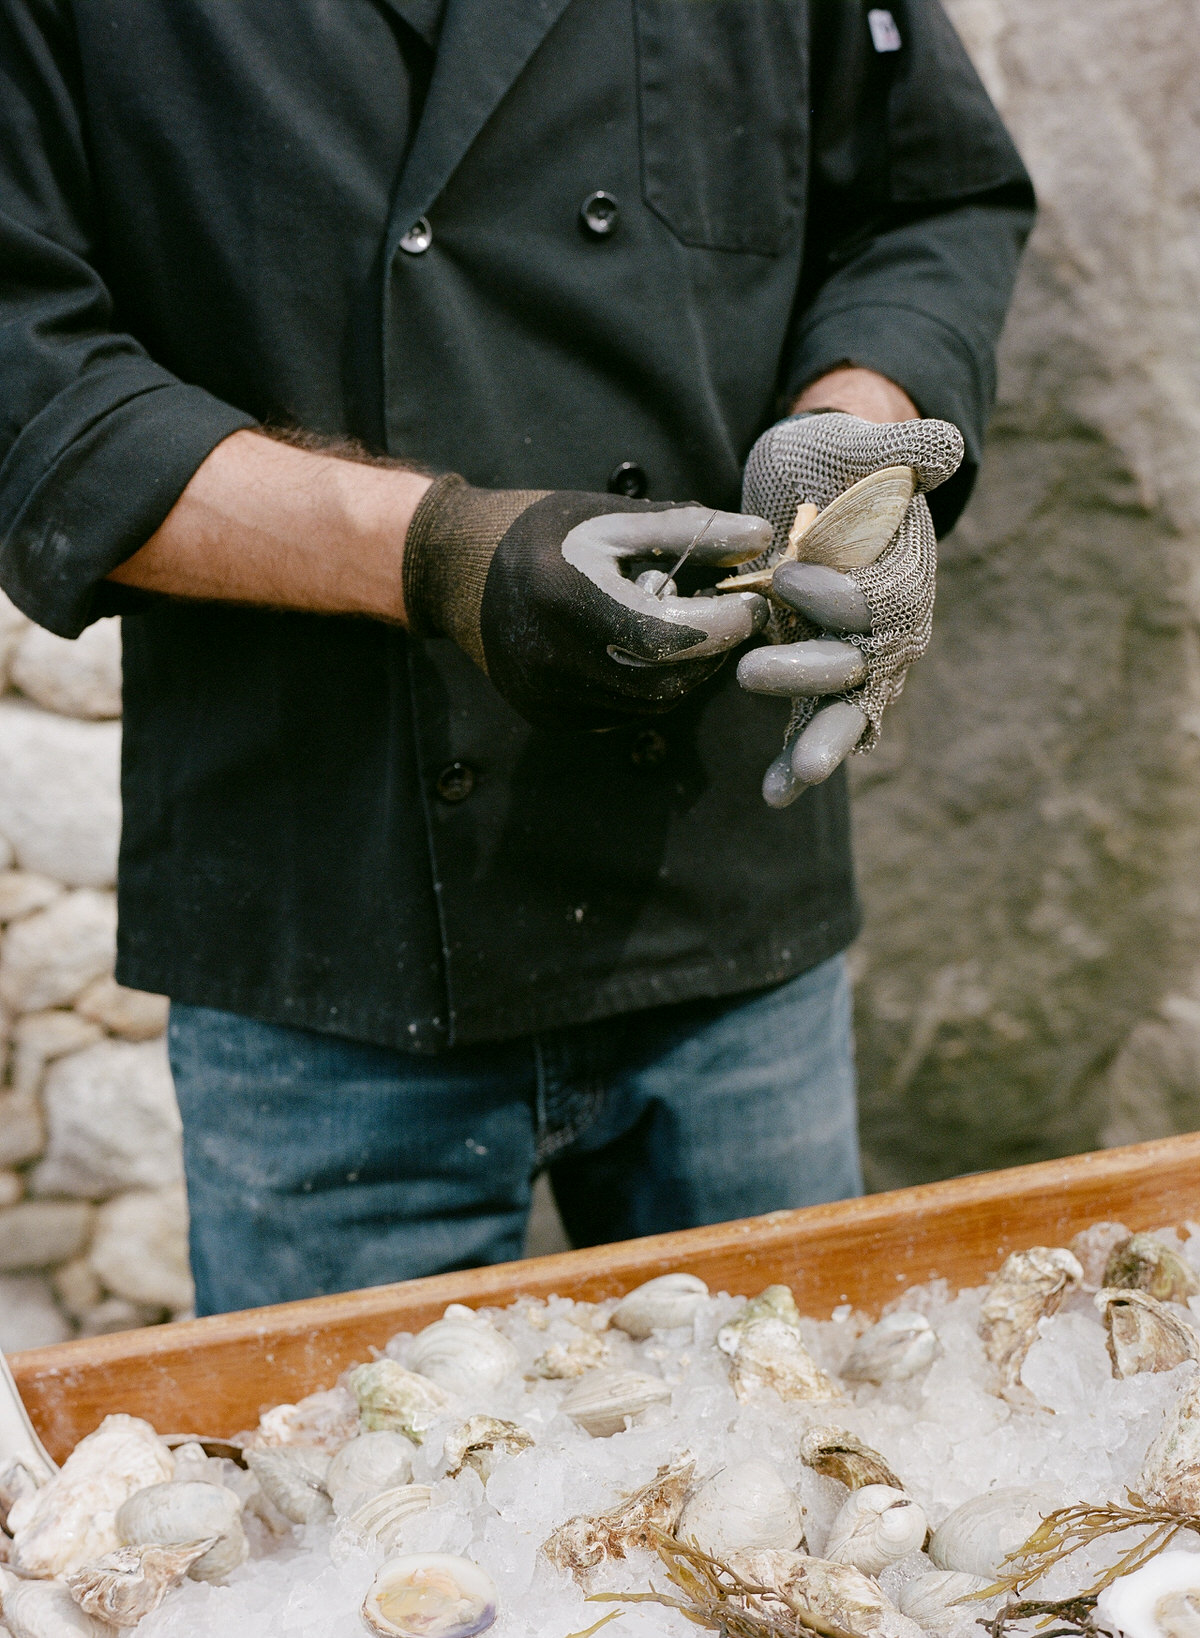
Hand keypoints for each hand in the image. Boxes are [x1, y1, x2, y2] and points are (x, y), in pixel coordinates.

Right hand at [402, 476, 769, 729]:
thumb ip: (687, 530)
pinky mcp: (546, 717)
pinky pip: (622, 713)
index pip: (670, 632)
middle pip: (666, 678)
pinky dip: (650, 687)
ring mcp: (546, 696)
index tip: (752, 602)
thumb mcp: (612, 519)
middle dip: (711, 651)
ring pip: (650, 704)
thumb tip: (759, 537)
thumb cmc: (541, 531)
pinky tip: (646, 652)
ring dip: (684, 671)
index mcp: (566, 597)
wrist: (458, 571)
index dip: (725, 623)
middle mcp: (552, 657)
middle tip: (729, 618)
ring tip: (688, 628)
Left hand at [736, 412, 963, 806]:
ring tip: (795, 776)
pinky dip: (794, 760)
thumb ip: (898, 448)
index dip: (837, 597)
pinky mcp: (816, 674)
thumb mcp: (858, 442)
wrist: (811, 481)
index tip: (790, 575)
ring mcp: (852, 655)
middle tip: (754, 676)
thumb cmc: (835, 459)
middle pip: (862, 665)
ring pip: (844, 708)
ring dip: (817, 741)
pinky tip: (776, 795)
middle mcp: (884, 624)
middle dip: (817, 680)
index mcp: (900, 572)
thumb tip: (944, 447)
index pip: (880, 600)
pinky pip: (812, 724)